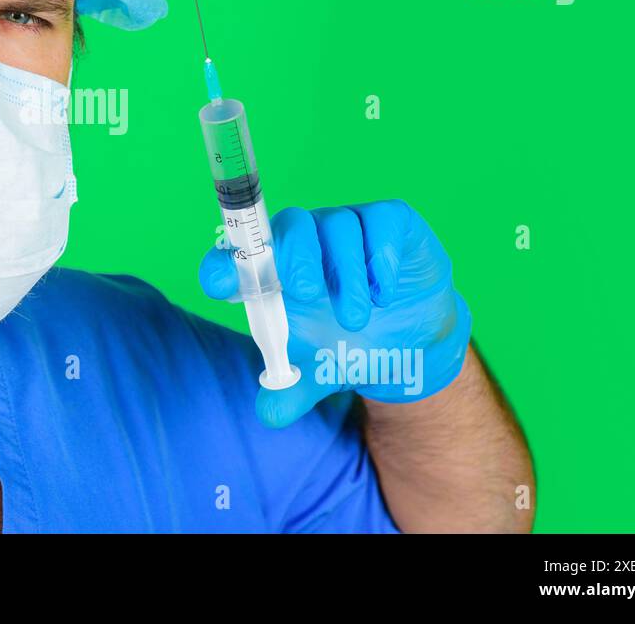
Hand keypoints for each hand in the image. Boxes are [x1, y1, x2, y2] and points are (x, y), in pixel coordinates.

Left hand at [199, 199, 472, 427]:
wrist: (413, 344)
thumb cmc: (349, 347)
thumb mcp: (319, 375)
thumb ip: (290, 391)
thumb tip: (269, 413)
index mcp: (275, 271)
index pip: (237, 255)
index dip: (223, 265)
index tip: (221, 286)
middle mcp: (306, 241)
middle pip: (290, 226)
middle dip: (295, 257)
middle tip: (306, 294)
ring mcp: (347, 227)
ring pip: (337, 225)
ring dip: (345, 271)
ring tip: (356, 319)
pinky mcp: (389, 222)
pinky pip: (380, 221)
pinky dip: (380, 256)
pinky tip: (384, 294)